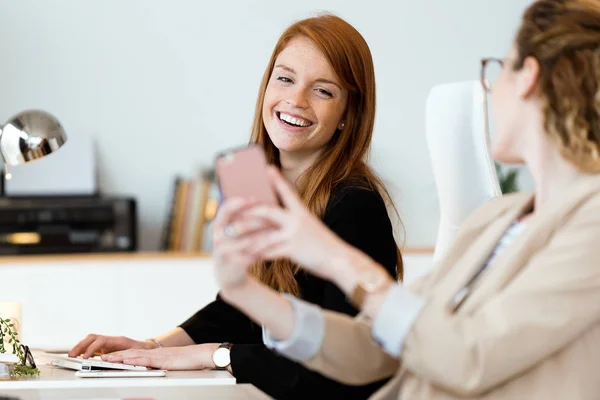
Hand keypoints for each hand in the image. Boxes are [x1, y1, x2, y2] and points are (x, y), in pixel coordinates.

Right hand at [69, 334, 155, 358]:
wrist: (145, 347)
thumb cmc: (140, 350)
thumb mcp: (134, 352)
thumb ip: (123, 355)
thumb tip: (112, 359)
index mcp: (117, 340)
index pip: (101, 341)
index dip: (92, 348)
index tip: (85, 356)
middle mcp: (110, 339)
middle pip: (92, 338)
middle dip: (80, 345)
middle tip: (72, 355)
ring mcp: (107, 342)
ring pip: (90, 340)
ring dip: (80, 346)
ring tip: (72, 355)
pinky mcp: (104, 347)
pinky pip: (91, 345)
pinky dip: (83, 349)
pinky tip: (78, 355)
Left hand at [102, 343, 219, 370]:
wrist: (201, 354)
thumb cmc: (189, 361)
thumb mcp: (171, 364)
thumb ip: (161, 366)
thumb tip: (153, 371)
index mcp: (155, 356)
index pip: (134, 354)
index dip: (120, 356)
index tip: (108, 357)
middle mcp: (155, 354)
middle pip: (131, 353)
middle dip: (115, 356)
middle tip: (100, 358)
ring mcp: (158, 357)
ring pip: (135, 355)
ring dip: (120, 357)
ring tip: (107, 359)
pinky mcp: (163, 361)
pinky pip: (147, 360)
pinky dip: (135, 360)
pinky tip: (127, 361)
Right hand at [212, 197, 271, 289]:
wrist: (227, 273)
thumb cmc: (233, 245)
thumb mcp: (229, 231)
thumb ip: (238, 217)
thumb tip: (259, 200)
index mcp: (216, 226)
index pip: (224, 210)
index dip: (239, 203)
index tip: (254, 198)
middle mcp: (218, 239)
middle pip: (238, 226)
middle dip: (256, 220)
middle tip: (272, 214)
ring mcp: (226, 252)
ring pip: (248, 241)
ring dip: (264, 234)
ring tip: (277, 227)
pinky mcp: (235, 264)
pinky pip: (253, 254)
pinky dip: (265, 247)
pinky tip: (274, 242)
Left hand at [242, 167, 349, 279]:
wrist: (340, 260)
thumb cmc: (324, 246)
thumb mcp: (311, 228)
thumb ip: (295, 223)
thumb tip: (277, 220)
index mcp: (302, 213)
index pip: (288, 192)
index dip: (277, 180)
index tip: (268, 168)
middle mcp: (298, 220)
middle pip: (267, 210)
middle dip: (248, 211)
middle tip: (232, 210)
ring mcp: (294, 234)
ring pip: (263, 233)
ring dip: (245, 234)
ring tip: (231, 233)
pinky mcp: (293, 249)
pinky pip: (268, 251)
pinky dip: (255, 253)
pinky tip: (245, 255)